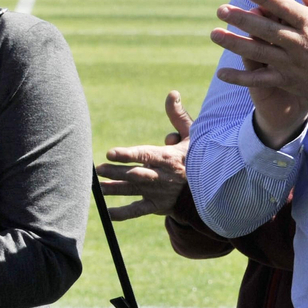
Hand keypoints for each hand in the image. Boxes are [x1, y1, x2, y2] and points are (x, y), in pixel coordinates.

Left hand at [97, 90, 191, 220]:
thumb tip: (171, 93)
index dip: (127, 155)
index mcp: (169, 158)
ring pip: (133, 191)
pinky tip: (108, 213)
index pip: (146, 155)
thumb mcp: (192, 136)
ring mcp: (159, 193)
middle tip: (98, 169)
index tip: (110, 153)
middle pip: (135, 174)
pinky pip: (138, 211)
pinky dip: (123, 214)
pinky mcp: (157, 207)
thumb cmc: (196, 157)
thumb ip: (178, 116)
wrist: (209, 189)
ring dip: (114, 189)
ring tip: (98, 188)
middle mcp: (162, 177)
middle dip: (116, 172)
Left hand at [211, 0, 307, 146]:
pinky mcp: (286, 80)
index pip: (284, 7)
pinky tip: (221, 73)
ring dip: (235, 44)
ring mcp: (291, 63)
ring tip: (214, 34)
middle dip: (243, 19)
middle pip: (266, 29)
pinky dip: (240, 78)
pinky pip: (260, 80)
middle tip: (221, 10)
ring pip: (259, 52)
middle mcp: (298, 42)